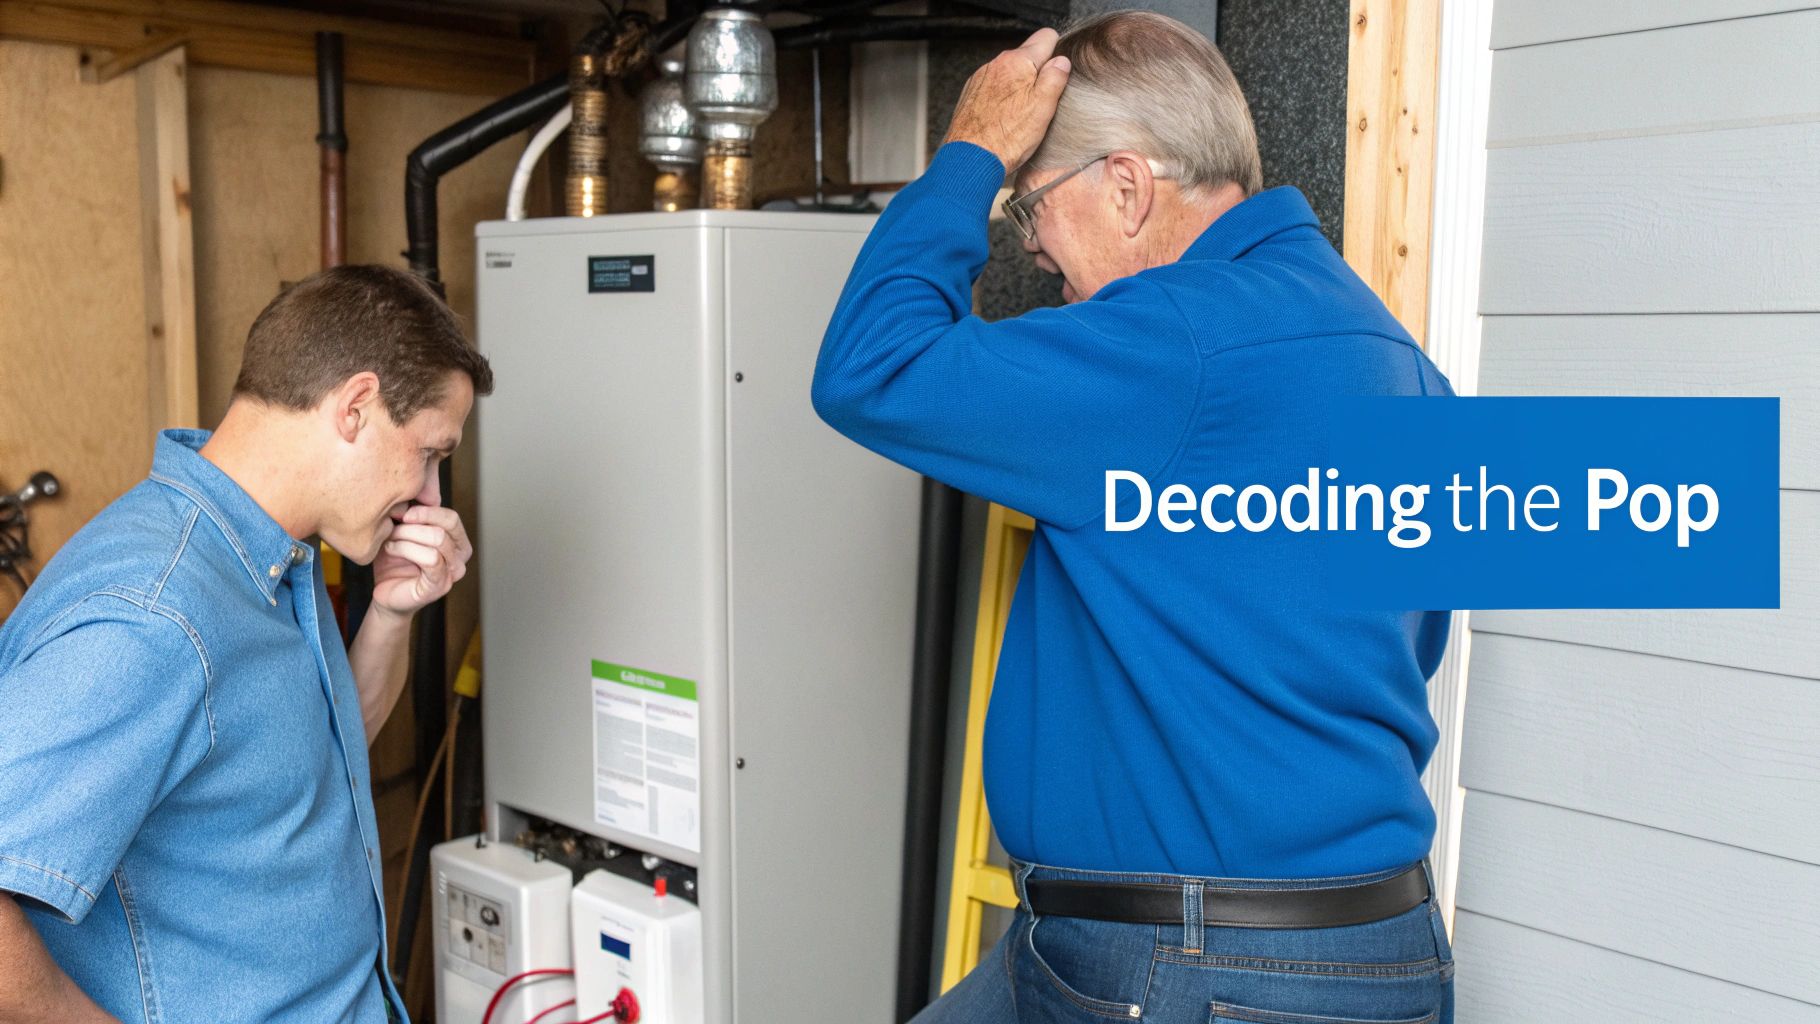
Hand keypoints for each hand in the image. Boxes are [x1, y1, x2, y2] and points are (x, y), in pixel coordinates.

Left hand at [369, 505, 471, 617]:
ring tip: (390, 540)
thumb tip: (412, 496)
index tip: (404, 513)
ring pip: (438, 540)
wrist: (384, 593)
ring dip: (407, 536)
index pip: (452, 518)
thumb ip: (412, 516)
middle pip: (445, 528)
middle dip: (414, 525)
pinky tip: (391, 549)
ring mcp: (452, 573)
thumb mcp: (404, 532)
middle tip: (393, 528)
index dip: (427, 511)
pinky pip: (431, 559)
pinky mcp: (439, 586)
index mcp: (457, 542)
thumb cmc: (394, 562)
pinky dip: (406, 549)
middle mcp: (460, 558)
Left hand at [941, 28, 1071, 172]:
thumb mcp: (1043, 107)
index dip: (1057, 53)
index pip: (1046, 37)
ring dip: (1019, 87)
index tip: (1057, 74)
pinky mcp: (971, 94)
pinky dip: (1002, 98)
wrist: (970, 159)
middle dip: (1037, 74)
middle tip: (1040, 103)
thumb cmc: (1006, 137)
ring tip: (1021, 115)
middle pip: (1027, 57)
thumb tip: (1062, 61)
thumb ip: (1055, 78)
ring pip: (1010, 73)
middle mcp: (996, 64)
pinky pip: (994, 87)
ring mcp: (981, 78)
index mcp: (1017, 61)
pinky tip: (1005, 119)